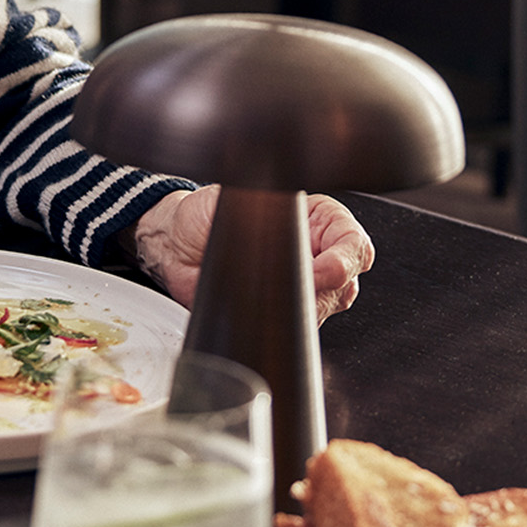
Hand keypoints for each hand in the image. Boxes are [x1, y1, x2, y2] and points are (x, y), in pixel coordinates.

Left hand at [128, 188, 376, 322]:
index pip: (352, 243)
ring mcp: (301, 287)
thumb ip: (262, 207)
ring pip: (326, 309)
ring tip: (269, 295)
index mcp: (316, 219)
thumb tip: (281, 224)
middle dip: (325, 291)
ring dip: (304, 310)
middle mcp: (315, 253)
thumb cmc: (203, 215)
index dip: (343, 260)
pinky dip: (287, 326)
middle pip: (347, 282)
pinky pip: (300, 328)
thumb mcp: (234, 197)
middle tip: (295, 290)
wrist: (174, 246)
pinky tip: (264, 312)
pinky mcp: (281, 313)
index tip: (318, 271)